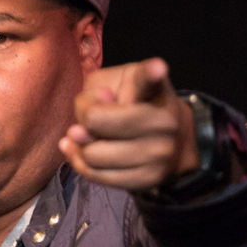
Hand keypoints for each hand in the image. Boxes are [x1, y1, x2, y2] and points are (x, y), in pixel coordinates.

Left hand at [58, 58, 198, 190]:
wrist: (167, 139)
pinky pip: (98, 176)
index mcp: (154, 88)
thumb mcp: (113, 81)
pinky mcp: (148, 179)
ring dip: (80, 145)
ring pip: (93, 154)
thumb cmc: (131, 102)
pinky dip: (81, 163)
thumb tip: (84, 126)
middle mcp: (163, 121)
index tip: (157, 68)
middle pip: (95, 121)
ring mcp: (158, 153)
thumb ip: (94, 93)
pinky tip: (80, 151)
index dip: (153, 72)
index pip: (149, 79)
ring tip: (85, 137)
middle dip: (82, 120)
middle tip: (89, 119)